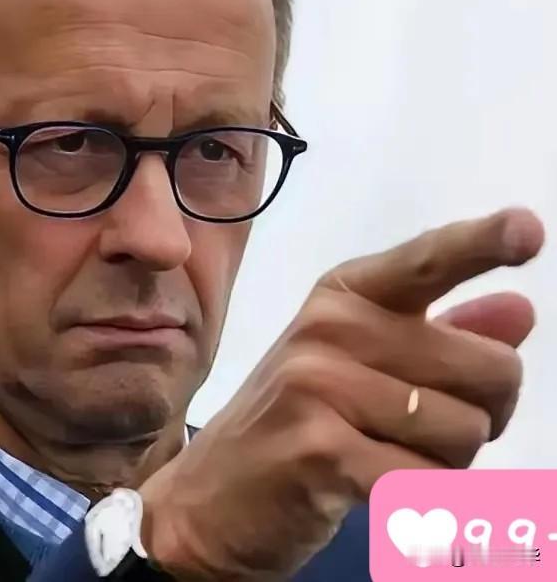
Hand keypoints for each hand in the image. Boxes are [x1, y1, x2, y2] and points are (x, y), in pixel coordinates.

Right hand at [138, 208, 543, 580]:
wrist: (209, 498)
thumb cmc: (294, 422)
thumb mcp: (361, 366)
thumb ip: (443, 336)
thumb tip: (519, 312)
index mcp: (343, 296)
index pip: (426, 262)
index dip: (481, 243)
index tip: (527, 228)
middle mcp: (330, 327)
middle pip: (489, 368)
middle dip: (481, 414)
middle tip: (416, 429)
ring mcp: (320, 384)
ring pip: (466, 433)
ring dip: (444, 464)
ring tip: (378, 458)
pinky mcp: (321, 450)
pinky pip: (431, 484)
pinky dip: (424, 506)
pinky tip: (371, 492)